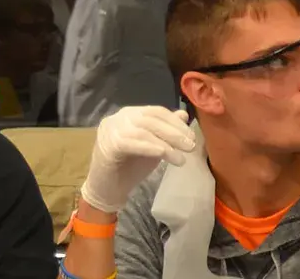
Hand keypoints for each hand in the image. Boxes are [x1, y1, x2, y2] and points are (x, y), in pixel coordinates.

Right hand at [80, 106, 198, 213]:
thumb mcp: (154, 145)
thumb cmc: (130, 166)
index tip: (192, 136)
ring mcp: (110, 130)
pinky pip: (132, 143)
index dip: (176, 123)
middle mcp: (118, 118)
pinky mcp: (107, 146)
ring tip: (181, 158)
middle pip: (151, 119)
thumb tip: (184, 115)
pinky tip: (165, 155)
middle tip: (191, 146)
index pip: (156, 111)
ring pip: (143, 131)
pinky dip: (151, 148)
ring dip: (166, 144)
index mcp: (129, 114)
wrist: (108, 188)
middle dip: (174, 132)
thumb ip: (166, 130)